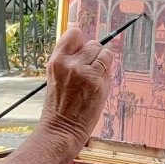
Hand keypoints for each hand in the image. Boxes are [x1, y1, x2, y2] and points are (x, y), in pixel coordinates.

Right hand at [38, 28, 112, 148]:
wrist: (61, 129)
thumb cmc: (59, 106)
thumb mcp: (56, 77)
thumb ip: (69, 60)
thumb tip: (86, 46)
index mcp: (56, 61)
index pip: (74, 33)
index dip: (80, 40)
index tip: (82, 48)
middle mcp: (70, 64)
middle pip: (92, 43)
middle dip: (93, 54)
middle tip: (88, 70)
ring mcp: (85, 73)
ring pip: (104, 53)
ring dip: (102, 62)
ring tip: (94, 77)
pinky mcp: (98, 83)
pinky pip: (109, 66)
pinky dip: (107, 73)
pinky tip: (98, 84)